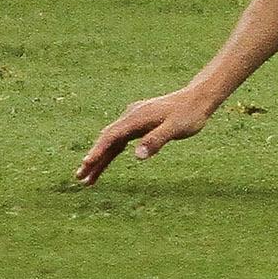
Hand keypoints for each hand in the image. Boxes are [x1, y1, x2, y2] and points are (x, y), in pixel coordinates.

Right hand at [76, 88, 214, 184]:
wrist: (198, 98)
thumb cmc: (189, 114)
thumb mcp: (176, 128)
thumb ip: (157, 140)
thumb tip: (137, 156)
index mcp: (137, 117)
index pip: (112, 136)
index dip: (98, 150)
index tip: (87, 164)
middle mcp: (131, 116)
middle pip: (106, 139)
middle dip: (93, 158)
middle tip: (79, 178)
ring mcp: (133, 120)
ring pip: (111, 142)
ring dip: (100, 159)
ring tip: (86, 180)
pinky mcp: (138, 124)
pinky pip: (120, 141)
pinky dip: (111, 153)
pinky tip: (104, 164)